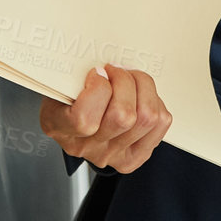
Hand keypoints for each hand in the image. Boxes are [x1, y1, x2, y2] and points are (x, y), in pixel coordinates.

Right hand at [39, 63, 171, 172]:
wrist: (74, 116)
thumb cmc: (69, 93)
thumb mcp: (61, 80)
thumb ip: (74, 74)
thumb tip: (101, 65)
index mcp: (60, 128)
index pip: (84, 120)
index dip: (98, 89)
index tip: (97, 72)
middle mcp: (86, 147)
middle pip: (123, 117)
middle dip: (125, 81)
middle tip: (116, 71)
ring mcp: (113, 155)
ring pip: (146, 118)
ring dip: (143, 88)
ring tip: (130, 80)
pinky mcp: (136, 156)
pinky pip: (161, 122)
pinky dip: (156, 101)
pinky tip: (139, 96)